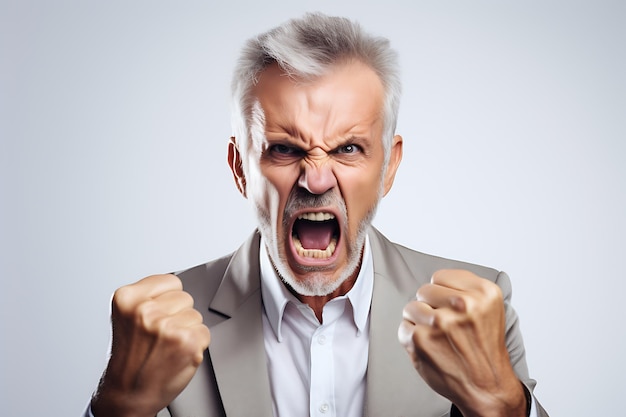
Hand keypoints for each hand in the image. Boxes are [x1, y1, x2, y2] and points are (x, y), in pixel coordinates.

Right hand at [92, 274, 210, 416]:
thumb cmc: (128, 359)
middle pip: (185, 297)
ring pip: (196, 315)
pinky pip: (204, 332)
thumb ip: (148, 297)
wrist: (127, 395)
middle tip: (159, 336)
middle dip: (177, 315)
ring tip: (166, 347)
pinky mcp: (187, 342)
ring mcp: (167, 326)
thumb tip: (175, 287)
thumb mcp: (126, 316)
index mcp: (127, 299)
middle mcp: (145, 311)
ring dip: (186, 331)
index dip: (167, 300)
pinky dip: (195, 345)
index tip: (157, 315)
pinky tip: (176, 355)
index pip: (170, 281)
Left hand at [398, 269, 526, 416]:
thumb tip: (434, 281)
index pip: (441, 277)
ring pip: (411, 307)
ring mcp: (440, 321)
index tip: (450, 308)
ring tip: (436, 336)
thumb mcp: (489, 308)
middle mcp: (463, 304)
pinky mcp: (421, 338)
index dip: (442, 294)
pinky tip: (429, 347)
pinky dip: (411, 338)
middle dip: (430, 306)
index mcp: (483, 292)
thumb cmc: (484, 349)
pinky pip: (404, 327)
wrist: (487, 386)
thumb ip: (465, 288)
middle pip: (424, 290)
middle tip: (444, 325)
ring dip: (419, 321)